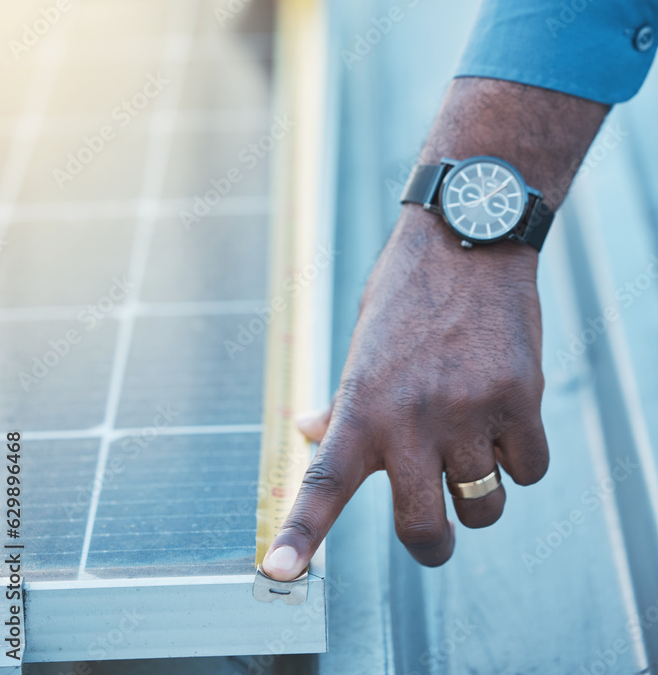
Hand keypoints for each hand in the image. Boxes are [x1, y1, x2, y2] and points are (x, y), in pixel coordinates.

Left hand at [261, 204, 548, 577]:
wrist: (468, 238)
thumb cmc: (409, 293)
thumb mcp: (363, 345)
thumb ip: (343, 402)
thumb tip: (309, 434)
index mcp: (361, 404)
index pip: (324, 482)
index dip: (302, 534)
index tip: (279, 572)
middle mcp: (411, 415)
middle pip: (424, 530)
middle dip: (434, 545)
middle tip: (439, 533)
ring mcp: (468, 409)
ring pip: (485, 506)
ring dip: (482, 491)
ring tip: (476, 442)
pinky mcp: (520, 398)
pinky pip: (530, 469)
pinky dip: (522, 456)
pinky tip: (509, 415)